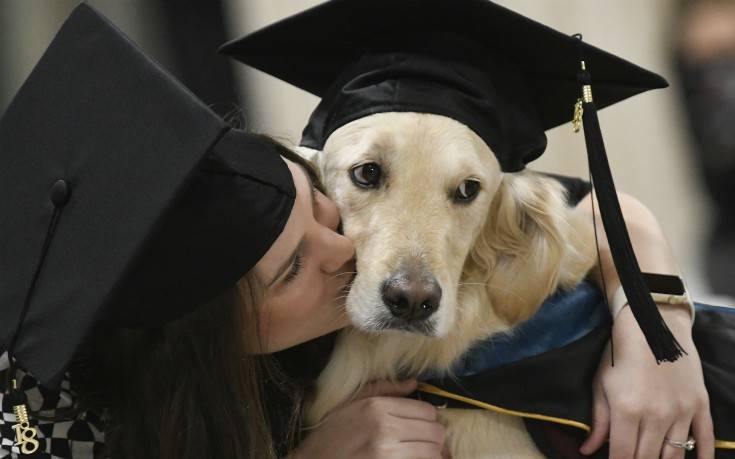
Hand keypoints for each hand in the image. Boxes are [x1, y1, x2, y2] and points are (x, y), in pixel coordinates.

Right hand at [290, 379, 447, 458]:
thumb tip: (413, 384)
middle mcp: (385, 430)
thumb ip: (383, 389)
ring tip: (417, 452)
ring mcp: (387, 455)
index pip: (427, 411)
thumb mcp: (350, 403)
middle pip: (435, 432)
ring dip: (430, 453)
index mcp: (377, 408)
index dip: (428, 419)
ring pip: (433, 452)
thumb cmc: (329, 435)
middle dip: (433, 437)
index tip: (421, 425)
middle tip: (421, 441)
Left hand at [579, 305, 713, 458]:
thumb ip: (598, 422)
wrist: (652, 325)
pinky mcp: (700, 404)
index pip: (622, 456)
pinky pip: (706, 439)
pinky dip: (702, 456)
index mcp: (627, 410)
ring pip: (674, 455)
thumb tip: (587, 451)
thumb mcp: (601, 385)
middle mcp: (656, 415)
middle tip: (631, 458)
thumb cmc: (619, 354)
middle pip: (647, 458)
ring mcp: (681, 411)